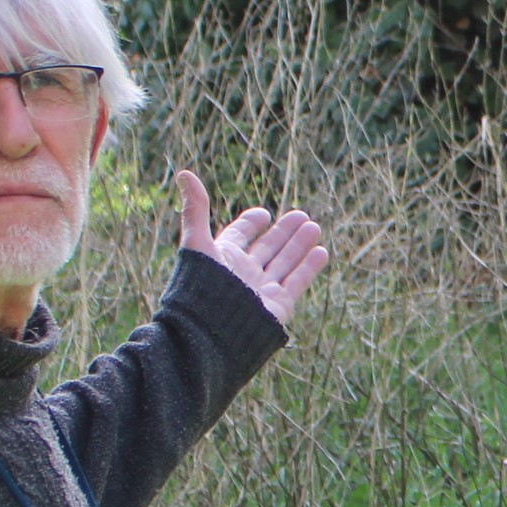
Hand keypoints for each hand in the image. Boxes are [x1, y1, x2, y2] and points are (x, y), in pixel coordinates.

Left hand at [178, 169, 329, 326]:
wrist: (213, 333)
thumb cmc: (201, 288)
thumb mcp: (198, 243)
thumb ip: (195, 210)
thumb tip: (184, 172)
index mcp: (223, 257)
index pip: (240, 235)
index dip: (251, 223)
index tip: (264, 214)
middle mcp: (243, 272)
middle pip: (268, 247)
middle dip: (284, 231)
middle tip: (301, 215)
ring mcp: (262, 288)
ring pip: (285, 261)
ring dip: (300, 244)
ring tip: (314, 227)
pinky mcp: (279, 304)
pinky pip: (297, 281)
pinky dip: (309, 266)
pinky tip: (321, 251)